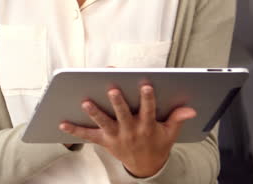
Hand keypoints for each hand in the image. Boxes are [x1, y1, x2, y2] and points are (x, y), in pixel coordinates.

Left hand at [59, 85, 196, 177]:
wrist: (147, 166)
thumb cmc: (157, 143)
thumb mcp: (170, 133)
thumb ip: (177, 118)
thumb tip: (190, 109)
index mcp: (147, 126)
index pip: (148, 110)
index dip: (147, 98)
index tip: (145, 85)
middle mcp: (130, 131)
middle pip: (123, 115)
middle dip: (118, 102)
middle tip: (112, 89)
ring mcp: (116, 136)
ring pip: (104, 123)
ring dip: (95, 113)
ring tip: (85, 102)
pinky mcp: (104, 141)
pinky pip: (87, 135)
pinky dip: (74, 130)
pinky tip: (62, 122)